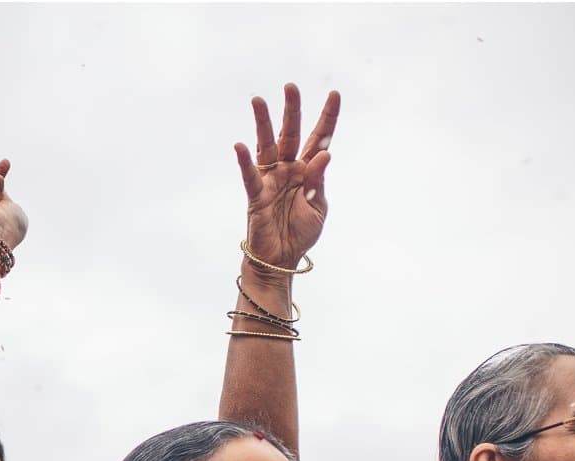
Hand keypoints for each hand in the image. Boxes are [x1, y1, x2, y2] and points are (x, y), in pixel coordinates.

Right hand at [234, 84, 339, 269]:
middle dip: (291, 110)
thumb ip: (318, 181)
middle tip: (290, 87)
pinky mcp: (257, 195)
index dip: (327, 117)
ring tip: (258, 101)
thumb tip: (324, 156)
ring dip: (262, 124)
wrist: (281, 259)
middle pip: (290, 133)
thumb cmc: (300, 232)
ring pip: (266, 146)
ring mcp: (271, 179)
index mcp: (308, 170)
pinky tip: (240, 146)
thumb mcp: (317, 206)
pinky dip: (244, 161)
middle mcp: (288, 169)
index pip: (320, 139)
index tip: (334, 94)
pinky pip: (250, 176)